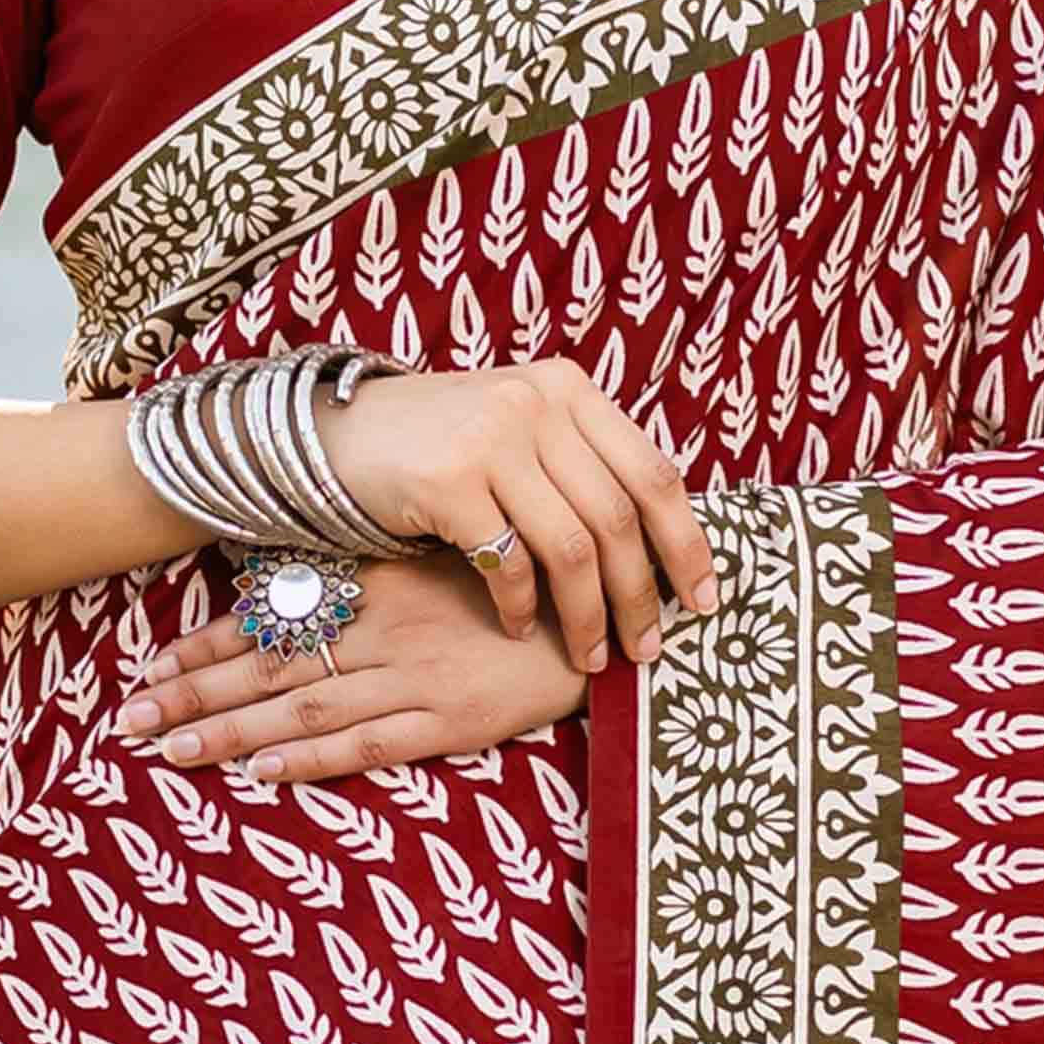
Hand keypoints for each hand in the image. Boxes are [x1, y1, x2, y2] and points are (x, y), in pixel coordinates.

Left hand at [116, 550, 590, 787]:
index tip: (151, 666)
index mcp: (378, 585)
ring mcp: (415, 675)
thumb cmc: (524, 592)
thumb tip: (306, 586)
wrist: (611, 615)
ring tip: (167, 751)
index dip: (207, 645)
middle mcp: (384, 628)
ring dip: (229, 729)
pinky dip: (309, 757)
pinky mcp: (452, 718)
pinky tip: (258, 769)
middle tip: (128, 720)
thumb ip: (379, 577)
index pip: (273, 617)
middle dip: (192, 692)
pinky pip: (366, 742)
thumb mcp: (444, 566)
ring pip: (301, 705)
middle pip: (268, 664)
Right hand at [324, 359, 710, 669]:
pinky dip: (518, 606)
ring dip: (586, 615)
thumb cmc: (443, 447)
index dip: (687, 543)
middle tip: (646, 648)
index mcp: (570, 389)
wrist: (340, 435)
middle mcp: (538, 404)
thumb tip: (661, 548)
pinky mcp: (448, 479)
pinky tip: (516, 629)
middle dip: (639, 596)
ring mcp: (493, 437)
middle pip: (618, 518)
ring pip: (571, 548)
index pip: (654, 473)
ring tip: (588, 654)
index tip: (703, 599)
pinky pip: (506, 562)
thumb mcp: (522, 432)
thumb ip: (582, 467)